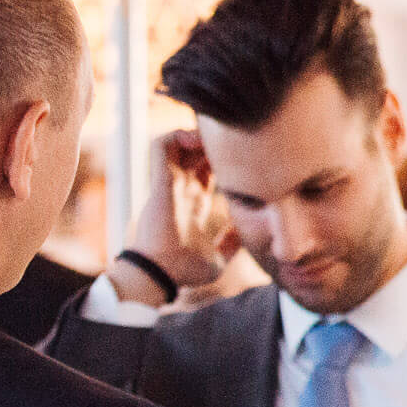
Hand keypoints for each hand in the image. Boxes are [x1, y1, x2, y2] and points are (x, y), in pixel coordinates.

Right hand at [109, 131, 236, 303]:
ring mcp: (170, 182)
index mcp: (195, 203)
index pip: (206, 170)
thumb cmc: (186, 270)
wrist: (163, 273)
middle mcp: (182, 189)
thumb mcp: (219, 258)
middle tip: (231, 141)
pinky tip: (197, 140)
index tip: (242, 158)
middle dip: (211, 141)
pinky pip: (162, 145)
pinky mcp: (161, 180)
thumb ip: (231, 244)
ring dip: (195, 133)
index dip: (222, 160)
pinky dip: (178, 135)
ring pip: (178, 143)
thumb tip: (245, 235)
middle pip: (194, 152)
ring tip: (214, 137)